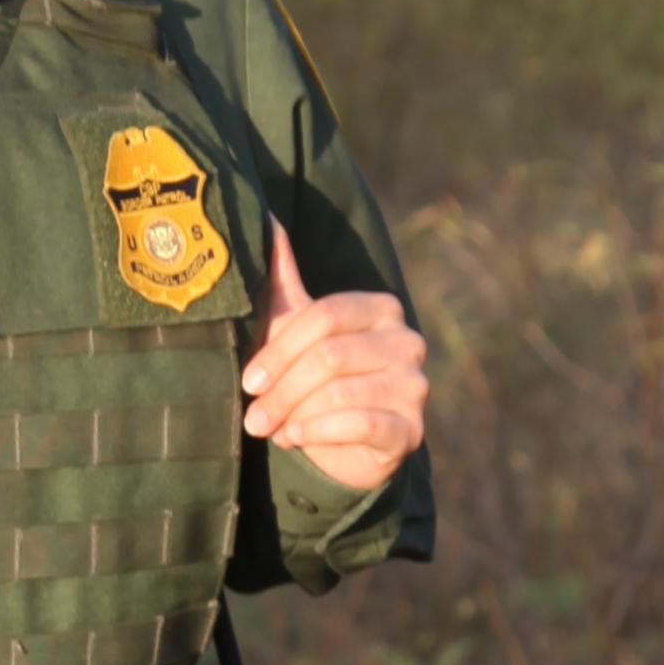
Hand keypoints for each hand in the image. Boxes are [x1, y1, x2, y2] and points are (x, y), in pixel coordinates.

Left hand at [239, 221, 427, 493]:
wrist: (343, 445)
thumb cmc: (313, 378)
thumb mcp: (294, 327)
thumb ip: (282, 278)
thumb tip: (265, 219)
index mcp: (380, 308)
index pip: (325, 316)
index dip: (280, 349)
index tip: (248, 380)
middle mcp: (407, 341)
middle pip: (331, 355)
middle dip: (282, 388)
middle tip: (252, 417)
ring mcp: (415, 385)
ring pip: (341, 393)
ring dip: (295, 414)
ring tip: (271, 429)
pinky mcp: (412, 430)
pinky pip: (359, 425)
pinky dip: (317, 434)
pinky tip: (295, 439)